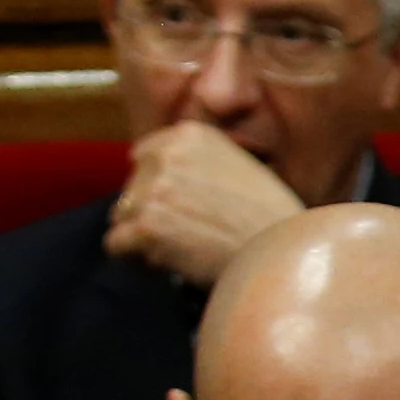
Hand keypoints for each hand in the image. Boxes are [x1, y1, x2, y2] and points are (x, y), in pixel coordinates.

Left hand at [106, 121, 311, 288]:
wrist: (283, 254)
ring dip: (145, 237)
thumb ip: (196, 161)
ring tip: (185, 248)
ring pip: (120, 217)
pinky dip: (138, 260)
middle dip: (152, 213)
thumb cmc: (270, 220)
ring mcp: (153, 190)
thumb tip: (148, 168)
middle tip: (192, 233)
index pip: (144, 158)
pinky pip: (116, 245)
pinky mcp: (145, 225)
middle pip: (130, 189)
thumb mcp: (238, 167)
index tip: (189, 207)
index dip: (160, 187)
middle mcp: (167, 155)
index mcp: (189, 135)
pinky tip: (173, 263)